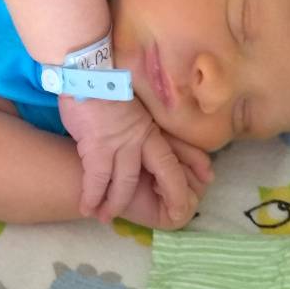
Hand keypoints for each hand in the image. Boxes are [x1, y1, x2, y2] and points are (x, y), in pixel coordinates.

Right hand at [58, 95, 212, 223]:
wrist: (85, 71)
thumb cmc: (103, 86)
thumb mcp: (133, 105)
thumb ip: (143, 123)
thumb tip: (144, 133)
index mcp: (150, 127)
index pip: (176, 153)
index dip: (191, 170)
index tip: (204, 183)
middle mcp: (141, 137)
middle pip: (164, 171)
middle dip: (172, 196)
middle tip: (173, 215)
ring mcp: (120, 142)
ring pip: (126, 182)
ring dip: (115, 203)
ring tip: (105, 217)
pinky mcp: (97, 145)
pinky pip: (97, 179)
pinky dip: (91, 196)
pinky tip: (86, 207)